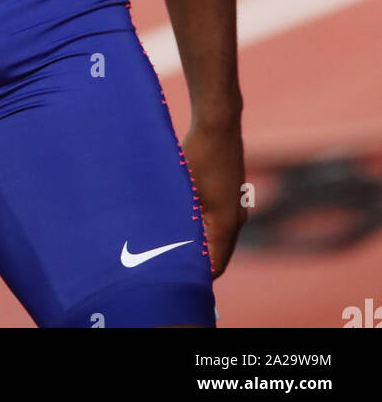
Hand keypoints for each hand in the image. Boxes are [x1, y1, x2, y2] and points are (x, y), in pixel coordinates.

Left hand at [181, 118, 247, 279]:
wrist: (218, 124)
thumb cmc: (197, 155)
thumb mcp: (183, 189)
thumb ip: (180, 219)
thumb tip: (163, 244)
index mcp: (227, 223)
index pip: (215, 264)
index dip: (198, 276)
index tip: (175, 277)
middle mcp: (237, 218)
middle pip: (219, 253)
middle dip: (197, 261)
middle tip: (170, 263)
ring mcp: (237, 205)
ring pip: (219, 236)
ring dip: (200, 242)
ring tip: (173, 242)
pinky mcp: (232, 193)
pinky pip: (220, 221)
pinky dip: (204, 226)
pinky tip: (184, 219)